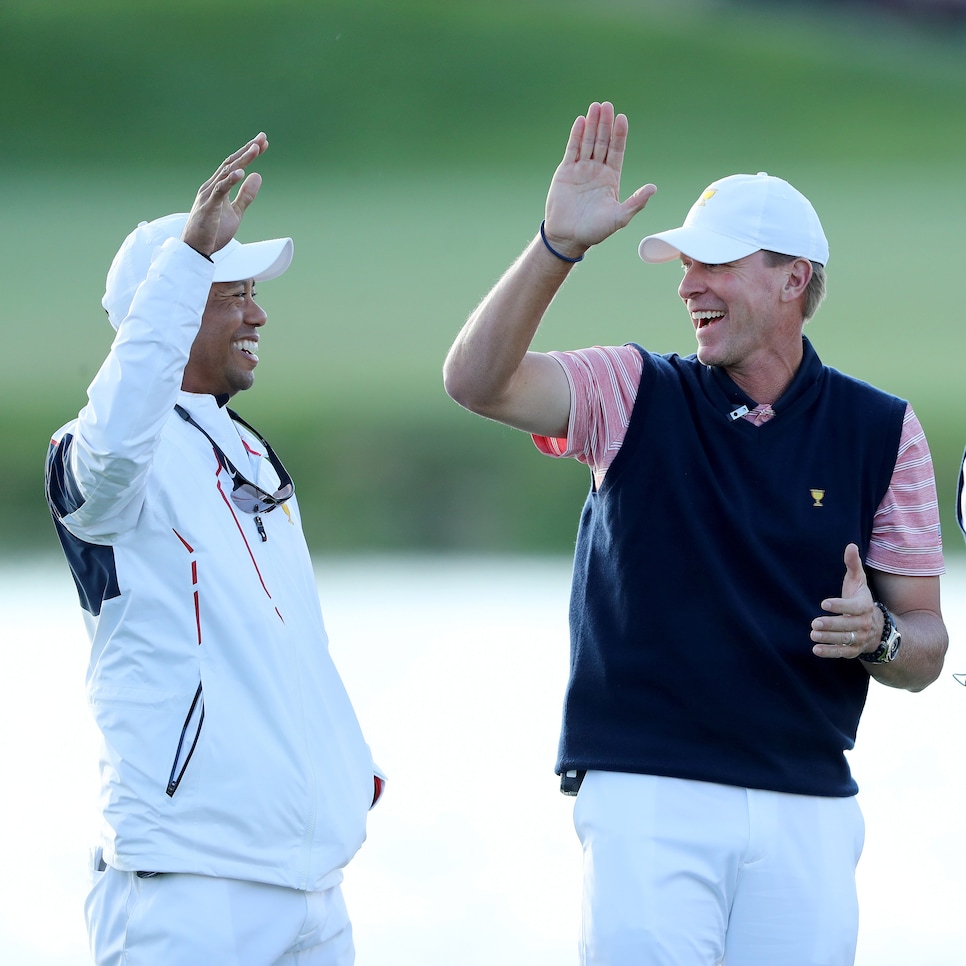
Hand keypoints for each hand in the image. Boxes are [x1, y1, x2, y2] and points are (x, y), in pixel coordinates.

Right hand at [181, 133, 267, 256]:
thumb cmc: (213, 232)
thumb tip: (257, 176)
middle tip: (262, 138)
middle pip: (231, 163)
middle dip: (247, 150)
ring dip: (242, 160)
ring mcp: (209, 195)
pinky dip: (229, 180)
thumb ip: (246, 195)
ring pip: (226, 172)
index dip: (249, 153)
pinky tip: (240, 172)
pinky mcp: (208, 206)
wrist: (196, 250)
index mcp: (218, 187)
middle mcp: (212, 186)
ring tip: (255, 149)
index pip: (235, 165)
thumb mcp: (236, 212)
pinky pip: (220, 190)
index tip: (263, 143)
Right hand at [542, 101, 655, 258]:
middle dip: (605, 124)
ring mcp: (580, 169)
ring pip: (587, 142)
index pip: (617, 150)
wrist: (568, 237)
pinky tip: (580, 121)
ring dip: (591, 125)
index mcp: (611, 178)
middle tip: (607, 105)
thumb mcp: (619, 217)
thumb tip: (653, 188)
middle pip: (602, 142)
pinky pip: (572, 150)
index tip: (622, 119)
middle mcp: (596, 170)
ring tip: (595, 107)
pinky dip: (576, 136)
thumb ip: (636, 202)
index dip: (619, 135)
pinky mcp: (565, 172)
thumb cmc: (595, 231)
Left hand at [810, 543, 879, 659]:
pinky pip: (842, 652)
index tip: (824, 603)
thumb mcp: (858, 582)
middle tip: (814, 623)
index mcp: (864, 606)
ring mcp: (859, 638)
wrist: (877, 627)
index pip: (853, 607)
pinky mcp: (854, 650)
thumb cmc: (860, 599)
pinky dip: (829, 652)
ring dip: (828, 638)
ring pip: (844, 639)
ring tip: (813, 634)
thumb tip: (850, 545)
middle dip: (831, 624)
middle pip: (848, 625)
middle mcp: (864, 623)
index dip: (840, 605)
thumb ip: (853, 565)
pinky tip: (815, 649)